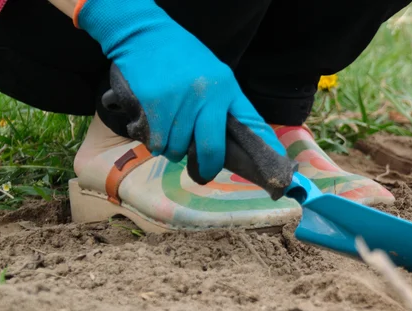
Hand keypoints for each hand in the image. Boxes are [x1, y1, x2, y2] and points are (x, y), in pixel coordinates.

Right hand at [76, 0, 285, 182]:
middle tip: (201, 173)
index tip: (266, 173)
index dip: (261, 150)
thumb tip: (243, 140)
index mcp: (226, 88)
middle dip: (205, 167)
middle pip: (209, 149)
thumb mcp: (216, 75)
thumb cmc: (183, 58)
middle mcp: (205, 97)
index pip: (250, 125)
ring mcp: (178, 102)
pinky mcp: (152, 105)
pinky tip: (155, 127)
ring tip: (171, 133)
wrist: (144, 35)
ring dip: (173, 150)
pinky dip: (154, 142)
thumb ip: (227, 105)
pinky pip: (155, 142)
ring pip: (177, 149)